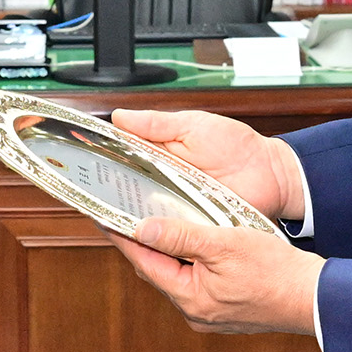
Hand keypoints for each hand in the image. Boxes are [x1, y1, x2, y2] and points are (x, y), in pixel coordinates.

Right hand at [107, 107, 306, 223]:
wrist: (272, 174)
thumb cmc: (236, 145)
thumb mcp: (193, 125)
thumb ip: (156, 124)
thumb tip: (119, 117)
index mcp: (159, 156)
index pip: (121, 162)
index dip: (101, 165)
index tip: (79, 166)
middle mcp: (163, 183)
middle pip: (127, 192)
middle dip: (108, 196)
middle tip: (87, 197)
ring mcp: (177, 206)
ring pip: (145, 215)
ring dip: (130, 217)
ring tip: (108, 218)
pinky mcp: (191, 226)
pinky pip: (170, 232)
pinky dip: (158, 233)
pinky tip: (143, 233)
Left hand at [108, 218, 325, 334]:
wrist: (316, 298)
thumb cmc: (276, 271)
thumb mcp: (225, 243)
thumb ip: (182, 235)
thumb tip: (143, 228)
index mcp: (190, 298)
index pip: (145, 262)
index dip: (123, 237)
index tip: (104, 217)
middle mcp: (195, 312)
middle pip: (158, 270)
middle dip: (143, 243)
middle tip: (124, 214)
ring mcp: (211, 314)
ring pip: (177, 276)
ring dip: (167, 251)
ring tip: (154, 223)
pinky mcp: (226, 311)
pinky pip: (196, 282)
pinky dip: (188, 262)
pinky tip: (191, 243)